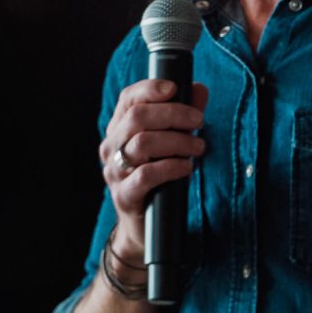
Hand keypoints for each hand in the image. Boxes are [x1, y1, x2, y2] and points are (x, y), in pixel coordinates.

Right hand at [100, 79, 208, 257]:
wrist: (143, 224)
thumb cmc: (159, 175)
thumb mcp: (172, 141)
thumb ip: (184, 114)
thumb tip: (199, 88)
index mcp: (120, 128)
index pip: (128, 98)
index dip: (150, 88)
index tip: (175, 88)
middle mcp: (111, 146)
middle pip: (137, 117)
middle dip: (173, 114)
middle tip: (199, 121)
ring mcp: (114, 171)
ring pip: (142, 143)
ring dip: (177, 141)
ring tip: (198, 147)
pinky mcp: (124, 196)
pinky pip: (145, 175)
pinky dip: (171, 167)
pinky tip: (186, 168)